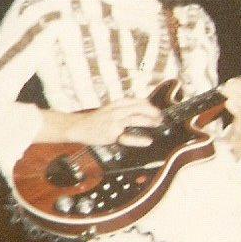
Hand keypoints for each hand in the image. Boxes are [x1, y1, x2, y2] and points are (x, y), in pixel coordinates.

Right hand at [38, 98, 161, 146]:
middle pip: (140, 108)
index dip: (150, 105)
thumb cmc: (97, 119)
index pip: (138, 100)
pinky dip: (139, 139)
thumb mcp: (111, 108)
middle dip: (153, 112)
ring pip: (136, 119)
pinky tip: (147, 141)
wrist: (79, 126)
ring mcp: (115, 121)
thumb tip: (143, 107)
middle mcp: (117, 110)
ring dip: (149, 121)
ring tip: (157, 124)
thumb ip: (125, 108)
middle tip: (161, 117)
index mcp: (118, 103)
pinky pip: (128, 136)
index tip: (158, 110)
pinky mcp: (112, 133)